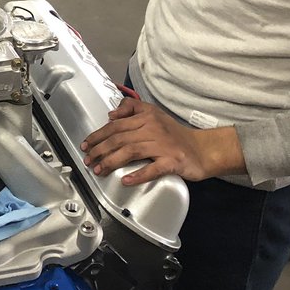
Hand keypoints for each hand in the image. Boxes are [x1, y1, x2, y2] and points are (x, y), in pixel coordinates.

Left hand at [79, 98, 244, 185]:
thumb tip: (111, 114)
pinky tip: (125, 180)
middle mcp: (153, 129)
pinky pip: (153, 169)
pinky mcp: (173, 162)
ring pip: (131, 152)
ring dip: (112, 162)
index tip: (86, 144)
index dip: (98, 135)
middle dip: (100, 150)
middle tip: (88, 160)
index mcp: (146, 117)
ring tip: (99, 170)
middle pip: (120, 138)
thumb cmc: (175, 134)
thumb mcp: (154, 114)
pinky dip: (138, 175)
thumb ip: (132, 109)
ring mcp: (163, 146)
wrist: (203, 149)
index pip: (116, 125)